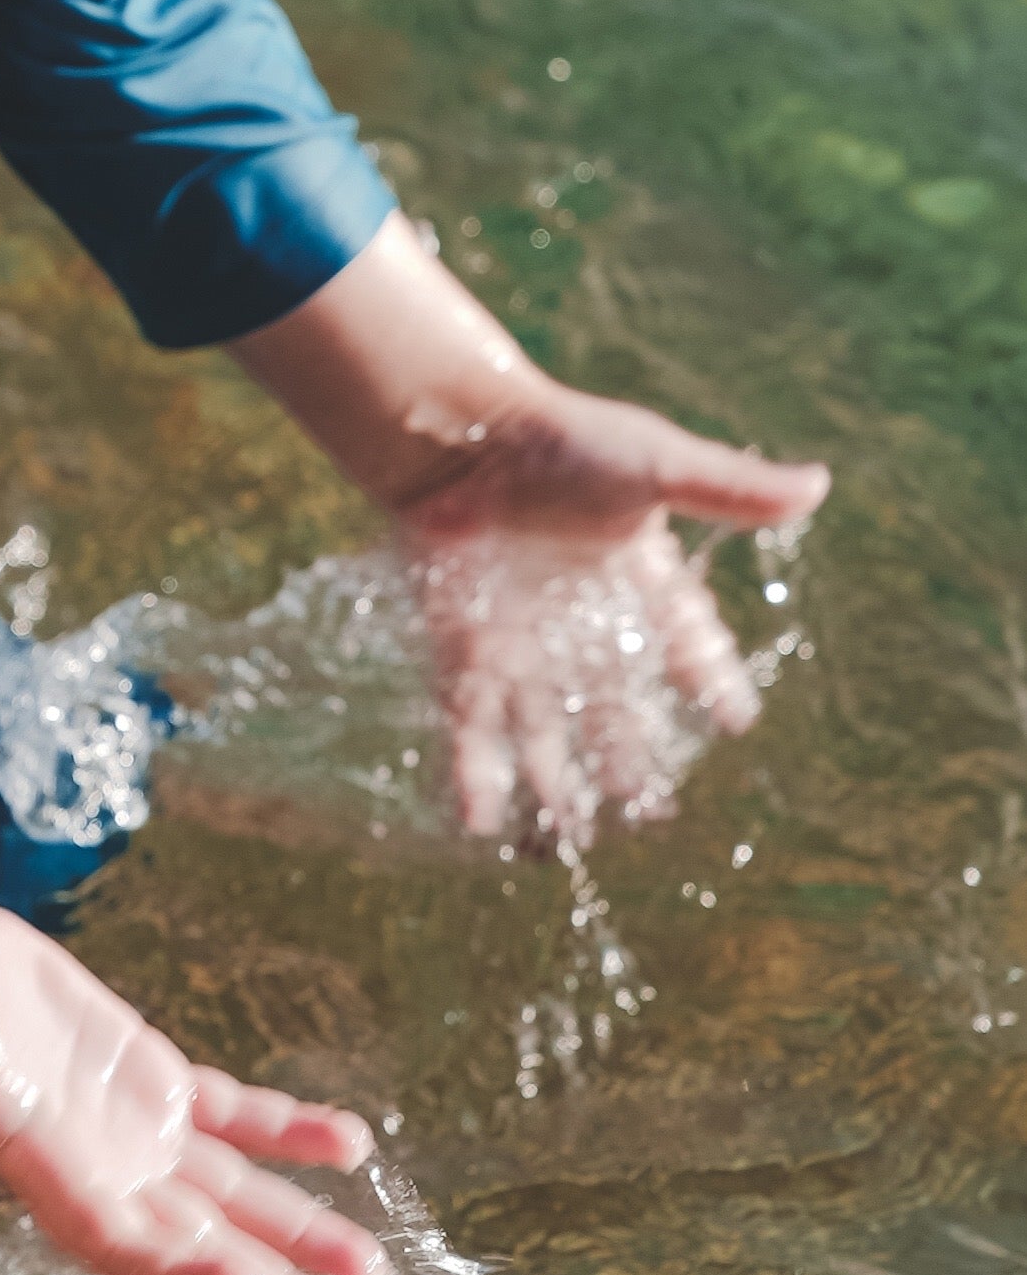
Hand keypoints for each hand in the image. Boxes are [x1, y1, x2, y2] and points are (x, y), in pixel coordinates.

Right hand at [0, 829, 386, 1274]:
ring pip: (229, 1193)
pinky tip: (349, 1143)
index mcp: (44, 1170)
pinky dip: (289, 1130)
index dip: (182, 1270)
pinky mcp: (150, 1077)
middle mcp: (100, 1166)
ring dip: (295, 1228)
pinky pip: (234, 1113)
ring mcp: (133, 1128)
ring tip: (364, 1267)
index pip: (123, 1241)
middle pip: (192, 1243)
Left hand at [399, 384, 826, 840]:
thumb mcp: (652, 465)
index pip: (683, 639)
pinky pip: (473, 723)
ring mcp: (519, 640)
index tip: (735, 720)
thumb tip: (818, 485)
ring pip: (542, 727)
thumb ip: (727, 488)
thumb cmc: (556, 443)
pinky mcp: (464, 650)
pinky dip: (476, 772)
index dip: (709, 678)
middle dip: (628, 757)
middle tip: (650, 811)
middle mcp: (577, 620)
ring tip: (570, 836)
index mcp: (631, 576)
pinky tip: (483, 821)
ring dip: (555, 782)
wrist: (456, 438)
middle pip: (610, 704)